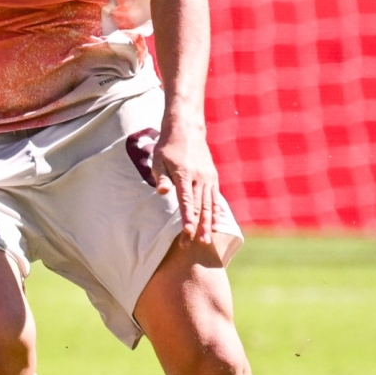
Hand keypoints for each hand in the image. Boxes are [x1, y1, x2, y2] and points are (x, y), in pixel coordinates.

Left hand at [157, 123, 220, 243]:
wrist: (186, 130)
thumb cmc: (168, 147)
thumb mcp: (159, 159)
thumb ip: (161, 177)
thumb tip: (161, 193)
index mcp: (184, 174)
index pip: (186, 201)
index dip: (187, 218)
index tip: (188, 233)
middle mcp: (199, 177)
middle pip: (199, 206)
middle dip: (199, 226)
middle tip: (198, 244)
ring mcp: (208, 177)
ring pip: (210, 204)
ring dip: (209, 223)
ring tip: (208, 239)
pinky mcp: (212, 177)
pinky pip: (215, 197)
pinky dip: (216, 212)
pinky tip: (217, 224)